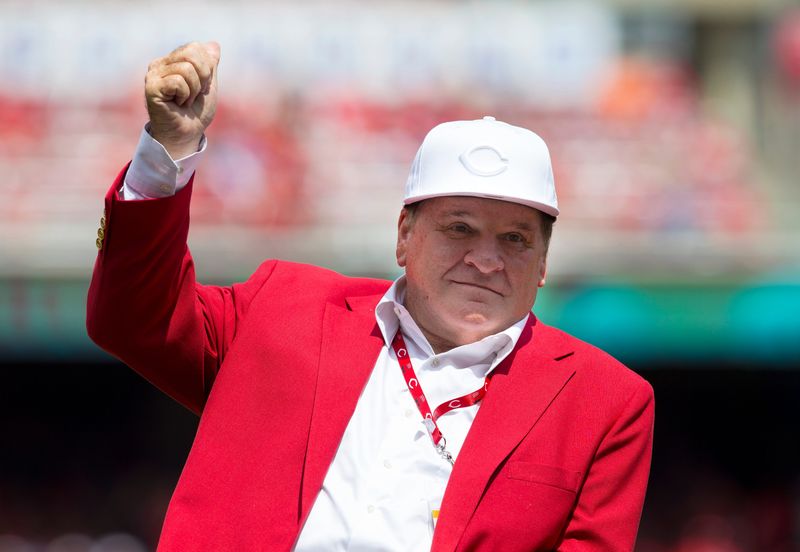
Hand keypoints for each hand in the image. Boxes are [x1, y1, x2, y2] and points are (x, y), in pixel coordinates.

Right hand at [144, 41, 219, 158]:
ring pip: (187, 69)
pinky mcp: (151, 87)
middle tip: (194, 95)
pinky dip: (185, 96)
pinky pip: (178, 82)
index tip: (201, 88)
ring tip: (184, 101)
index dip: (207, 70)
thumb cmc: (196, 113)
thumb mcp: (208, 85)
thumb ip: (210, 65)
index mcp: (172, 60)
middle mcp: (160, 64)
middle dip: (202, 78)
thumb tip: (214, 44)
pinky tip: (177, 104)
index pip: (196, 48)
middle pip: (192, 54)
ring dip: (193, 91)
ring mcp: (153, 74)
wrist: (187, 134)